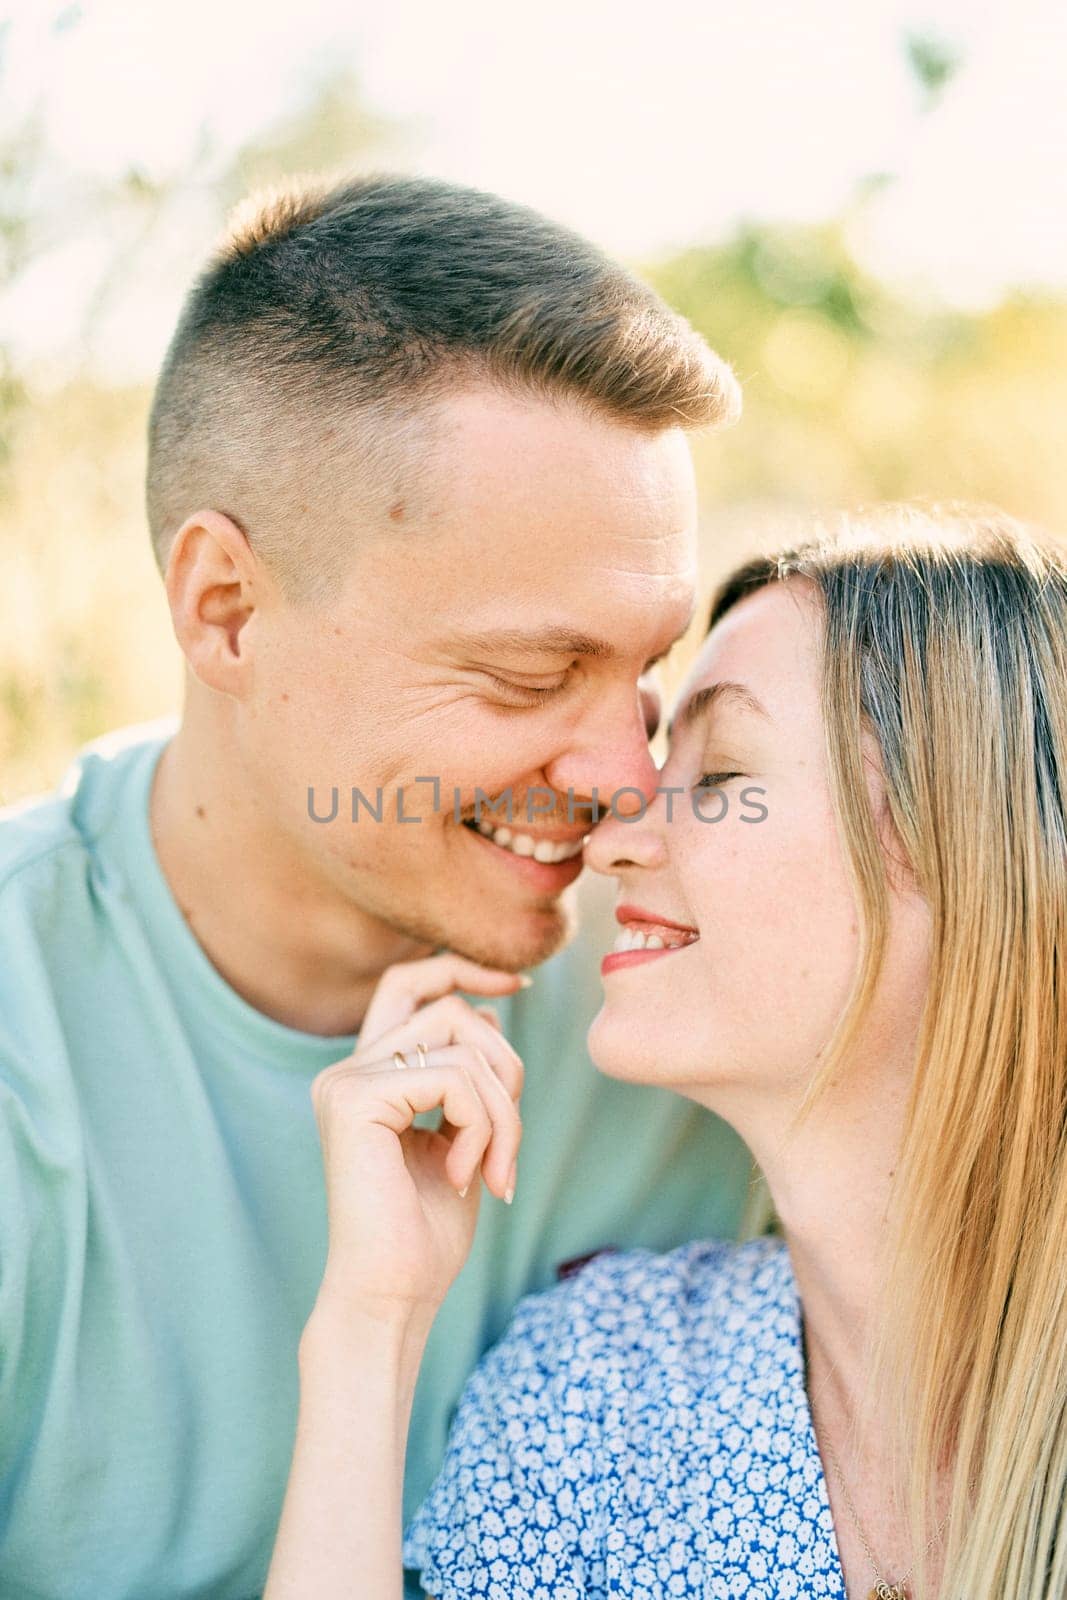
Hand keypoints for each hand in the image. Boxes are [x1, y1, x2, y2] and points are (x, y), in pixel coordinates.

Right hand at [309, 954, 526, 1325]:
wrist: (392, 1297)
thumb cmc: (427, 1232)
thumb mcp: (463, 1136)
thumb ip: (468, 1077)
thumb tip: (490, 1010)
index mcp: (367, 1075)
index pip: (410, 985)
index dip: (462, 968)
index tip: (519, 985)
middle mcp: (347, 1070)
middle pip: (453, 1011)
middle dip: (505, 1068)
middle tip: (508, 1148)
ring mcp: (346, 1082)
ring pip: (463, 1043)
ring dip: (502, 1111)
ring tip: (492, 1171)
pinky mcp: (356, 1100)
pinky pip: (454, 1079)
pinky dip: (482, 1127)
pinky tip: (465, 1177)